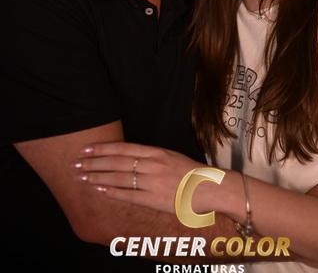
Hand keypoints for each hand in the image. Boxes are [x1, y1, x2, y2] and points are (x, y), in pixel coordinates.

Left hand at [73, 142, 205, 213]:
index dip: (103, 149)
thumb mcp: (170, 157)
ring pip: (119, 178)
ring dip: (99, 177)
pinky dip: (112, 193)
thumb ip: (150, 156)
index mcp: (156, 152)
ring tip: (82, 177)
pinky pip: (129, 195)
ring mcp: (153, 182)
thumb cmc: (190, 172)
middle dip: (94, 163)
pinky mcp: (155, 199)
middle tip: (76, 163)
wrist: (210, 188)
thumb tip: (128, 156)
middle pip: (117, 162)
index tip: (87, 149)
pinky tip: (99, 191)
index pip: (123, 148)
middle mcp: (152, 164)